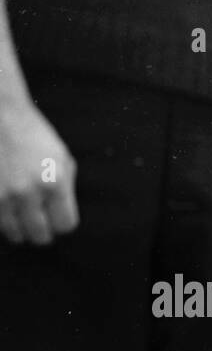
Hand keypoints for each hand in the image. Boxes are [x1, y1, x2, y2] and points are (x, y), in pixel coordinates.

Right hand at [0, 98, 77, 244]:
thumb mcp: (61, 159)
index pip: (65, 225)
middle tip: (37, 220)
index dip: (61, 222)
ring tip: (19, 212)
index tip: (55, 215)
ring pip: (15, 234)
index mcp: (54, 184)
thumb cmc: (33, 135)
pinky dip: (2, 218)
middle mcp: (28, 192)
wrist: (0, 115)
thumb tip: (62, 219)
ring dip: (19, 227)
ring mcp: (2, 194)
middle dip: (41, 230)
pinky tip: (5, 203)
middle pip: (40, 236)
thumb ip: (65, 190)